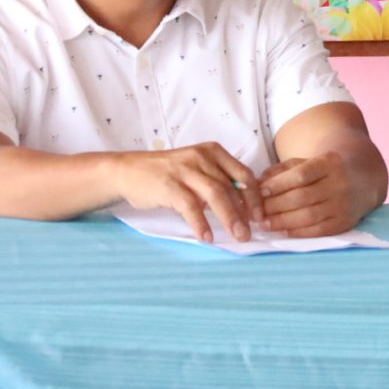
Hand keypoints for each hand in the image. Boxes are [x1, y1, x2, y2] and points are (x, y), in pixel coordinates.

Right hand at [113, 144, 264, 240]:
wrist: (128, 171)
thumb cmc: (168, 173)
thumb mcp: (197, 169)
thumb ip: (218, 180)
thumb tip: (245, 206)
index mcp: (214, 152)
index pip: (244, 174)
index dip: (255, 197)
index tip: (260, 216)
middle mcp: (202, 157)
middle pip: (232, 186)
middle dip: (245, 212)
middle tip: (250, 232)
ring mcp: (185, 170)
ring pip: (216, 195)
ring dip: (230, 218)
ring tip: (237, 236)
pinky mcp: (169, 185)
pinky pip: (190, 206)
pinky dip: (201, 223)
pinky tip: (207, 237)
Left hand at [257, 151, 363, 236]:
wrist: (362, 182)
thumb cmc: (326, 172)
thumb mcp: (307, 162)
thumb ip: (281, 170)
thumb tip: (256, 184)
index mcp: (330, 163)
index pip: (300, 175)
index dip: (277, 185)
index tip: (259, 192)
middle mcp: (340, 183)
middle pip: (301, 197)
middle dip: (274, 206)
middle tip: (257, 212)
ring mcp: (344, 205)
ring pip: (307, 216)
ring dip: (281, 222)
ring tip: (265, 224)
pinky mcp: (344, 223)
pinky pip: (316, 231)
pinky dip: (296, 232)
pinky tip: (283, 230)